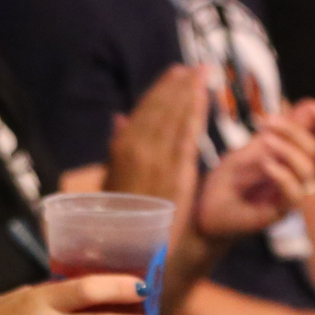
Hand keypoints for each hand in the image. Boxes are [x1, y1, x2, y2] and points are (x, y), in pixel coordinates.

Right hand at [104, 66, 206, 204]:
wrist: (124, 247)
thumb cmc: (115, 215)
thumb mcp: (110, 177)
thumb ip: (117, 145)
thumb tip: (118, 118)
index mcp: (121, 148)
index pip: (145, 111)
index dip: (161, 90)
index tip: (176, 73)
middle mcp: (138, 148)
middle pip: (162, 109)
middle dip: (179, 86)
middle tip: (196, 67)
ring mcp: (158, 158)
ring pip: (175, 116)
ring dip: (189, 92)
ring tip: (203, 74)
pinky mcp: (177, 171)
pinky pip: (187, 134)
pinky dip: (195, 112)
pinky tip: (203, 96)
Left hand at [193, 101, 314, 238]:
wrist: (205, 213)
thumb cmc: (226, 183)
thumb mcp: (246, 152)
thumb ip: (272, 135)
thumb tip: (299, 109)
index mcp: (291, 157)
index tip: (307, 105)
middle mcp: (295, 174)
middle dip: (295, 130)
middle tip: (266, 122)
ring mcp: (289, 193)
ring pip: (309, 170)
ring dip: (289, 150)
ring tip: (265, 142)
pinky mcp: (280, 211)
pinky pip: (296, 194)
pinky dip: (283, 175)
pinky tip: (266, 165)